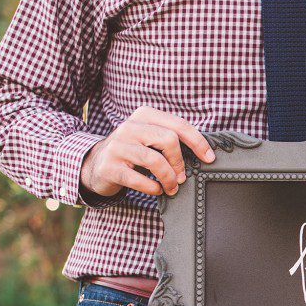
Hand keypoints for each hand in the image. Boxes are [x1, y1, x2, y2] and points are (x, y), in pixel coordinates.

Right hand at [81, 106, 215, 197]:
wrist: (96, 165)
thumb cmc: (132, 152)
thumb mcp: (149, 138)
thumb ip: (170, 139)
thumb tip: (203, 153)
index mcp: (143, 115)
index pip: (178, 124)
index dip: (198, 142)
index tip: (209, 158)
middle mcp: (128, 127)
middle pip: (168, 140)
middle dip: (180, 162)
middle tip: (182, 177)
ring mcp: (117, 146)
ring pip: (155, 161)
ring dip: (169, 178)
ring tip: (171, 187)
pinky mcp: (110, 166)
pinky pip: (140, 180)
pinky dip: (153, 188)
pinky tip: (156, 190)